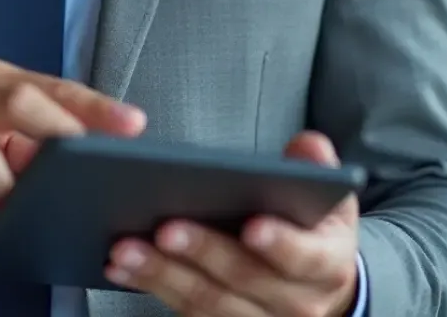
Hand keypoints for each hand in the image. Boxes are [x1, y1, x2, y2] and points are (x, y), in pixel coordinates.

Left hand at [105, 132, 359, 316]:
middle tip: (165, 227)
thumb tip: (307, 146)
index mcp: (325, 264)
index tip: (251, 226)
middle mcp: (296, 302)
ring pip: (208, 302)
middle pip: (245, 280)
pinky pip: (185, 310)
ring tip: (125, 247)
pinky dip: (150, 286)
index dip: (281, 244)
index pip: (304, 258)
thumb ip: (316, 166)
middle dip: (202, 253)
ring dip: (162, 274)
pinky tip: (120, 267)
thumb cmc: (312, 229)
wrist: (317, 287)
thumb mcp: (326, 197)